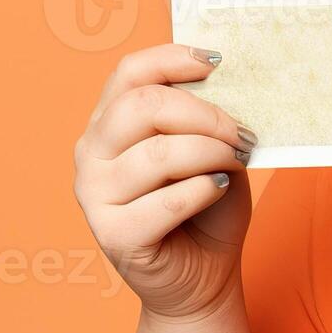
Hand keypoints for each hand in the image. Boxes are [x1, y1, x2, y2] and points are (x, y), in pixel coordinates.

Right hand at [73, 44, 256, 322]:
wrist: (203, 274)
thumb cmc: (206, 203)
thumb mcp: (211, 148)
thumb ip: (207, 117)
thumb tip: (230, 82)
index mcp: (109, 122)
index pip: (130, 72)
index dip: (174, 58)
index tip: (220, 63)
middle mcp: (91, 152)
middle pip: (141, 106)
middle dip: (204, 114)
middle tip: (240, 133)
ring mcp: (94, 194)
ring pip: (157, 154)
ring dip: (211, 153)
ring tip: (236, 162)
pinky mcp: (112, 235)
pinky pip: (166, 201)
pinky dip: (203, 190)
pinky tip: (218, 189)